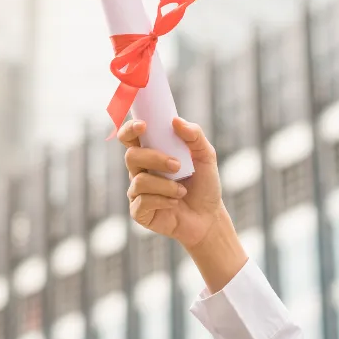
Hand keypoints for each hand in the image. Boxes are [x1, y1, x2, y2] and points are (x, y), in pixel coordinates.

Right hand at [120, 117, 227, 249]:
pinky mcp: (139, 212)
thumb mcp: (206, 156)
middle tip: (177, 165)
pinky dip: (163, 200)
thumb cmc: (204, 184)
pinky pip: (143, 201)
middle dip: (155, 158)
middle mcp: (139, 171)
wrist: (208, 217)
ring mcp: (137, 192)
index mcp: (150, 153)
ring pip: (139, 181)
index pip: (129, 137)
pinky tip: (175, 203)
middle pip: (131, 156)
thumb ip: (194, 135)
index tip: (143, 125)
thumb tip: (176, 121)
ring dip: (166, 185)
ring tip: (182, 191)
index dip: (129, 129)